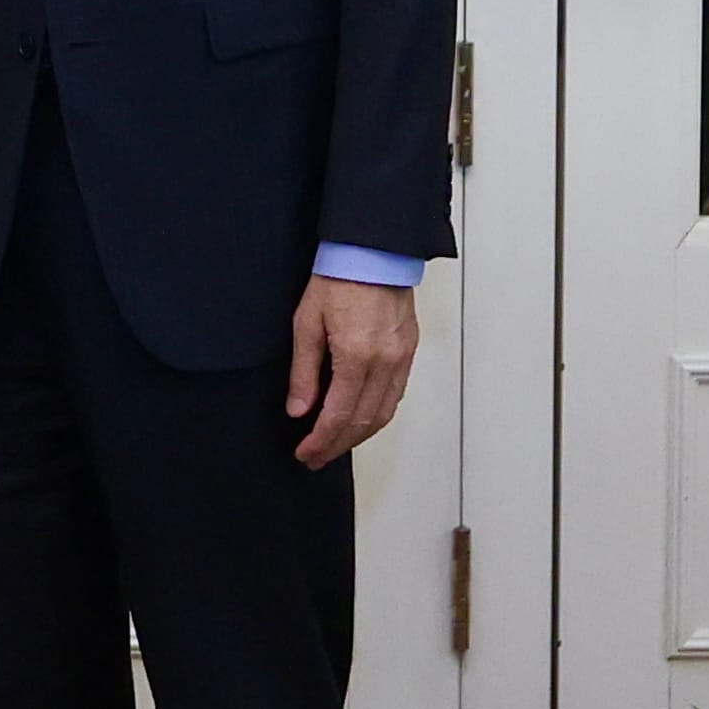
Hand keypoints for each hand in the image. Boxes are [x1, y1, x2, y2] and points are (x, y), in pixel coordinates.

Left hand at [286, 275, 417, 470]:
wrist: (374, 250)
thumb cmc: (337, 279)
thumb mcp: (306, 324)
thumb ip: (304, 372)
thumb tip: (299, 411)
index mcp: (356, 356)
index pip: (339, 416)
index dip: (320, 441)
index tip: (305, 453)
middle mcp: (385, 362)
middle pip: (363, 423)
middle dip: (337, 446)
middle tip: (315, 458)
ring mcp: (402, 358)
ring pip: (383, 414)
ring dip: (358, 436)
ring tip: (334, 445)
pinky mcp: (410, 351)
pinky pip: (395, 396)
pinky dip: (377, 416)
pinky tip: (360, 421)